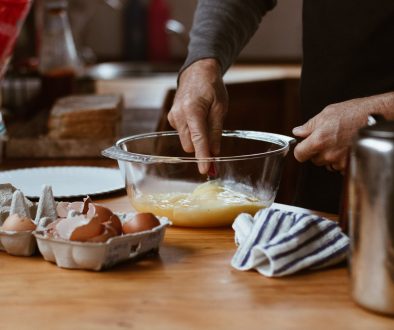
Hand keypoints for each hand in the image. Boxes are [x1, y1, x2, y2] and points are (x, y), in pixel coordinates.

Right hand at [168, 58, 227, 172]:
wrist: (197, 72)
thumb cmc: (211, 87)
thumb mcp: (220, 108)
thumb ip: (216, 131)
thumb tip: (215, 153)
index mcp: (193, 111)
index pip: (198, 140)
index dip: (203, 157)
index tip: (205, 170)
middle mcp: (179, 115)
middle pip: (190, 145)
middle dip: (201, 147)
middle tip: (215, 142)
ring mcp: (173, 117)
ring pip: (186, 141)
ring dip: (197, 139)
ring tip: (206, 121)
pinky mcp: (172, 118)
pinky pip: (183, 134)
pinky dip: (192, 132)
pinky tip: (197, 119)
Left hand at [292, 92, 393, 172]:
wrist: (377, 118)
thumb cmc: (355, 113)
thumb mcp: (327, 113)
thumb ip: (309, 125)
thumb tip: (298, 132)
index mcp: (319, 140)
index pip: (299, 154)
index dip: (300, 150)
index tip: (303, 147)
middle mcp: (328, 154)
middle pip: (313, 159)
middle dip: (317, 151)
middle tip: (327, 139)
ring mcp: (340, 161)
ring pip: (326, 163)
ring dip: (330, 156)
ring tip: (339, 141)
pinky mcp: (350, 165)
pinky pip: (339, 166)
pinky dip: (341, 160)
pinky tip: (346, 147)